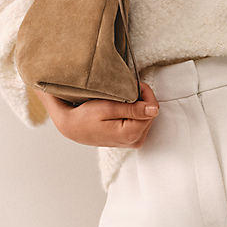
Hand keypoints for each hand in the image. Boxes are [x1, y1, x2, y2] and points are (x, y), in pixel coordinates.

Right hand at [34, 82, 159, 147]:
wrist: (72, 126)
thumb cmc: (86, 116)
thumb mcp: (108, 108)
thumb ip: (133, 109)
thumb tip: (154, 109)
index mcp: (131, 134)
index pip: (152, 108)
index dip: (145, 93)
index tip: (133, 84)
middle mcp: (134, 141)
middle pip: (150, 113)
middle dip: (141, 99)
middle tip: (125, 91)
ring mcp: (132, 141)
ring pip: (146, 116)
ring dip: (137, 105)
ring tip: (121, 100)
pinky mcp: (129, 139)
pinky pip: (139, 122)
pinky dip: (133, 112)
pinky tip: (121, 109)